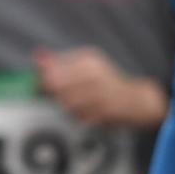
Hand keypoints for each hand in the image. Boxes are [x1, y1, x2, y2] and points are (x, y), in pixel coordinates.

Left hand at [35, 47, 167, 127]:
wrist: (136, 101)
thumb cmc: (108, 84)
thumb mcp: (87, 66)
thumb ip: (61, 62)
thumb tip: (38, 56)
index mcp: (89, 60)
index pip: (54, 69)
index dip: (42, 80)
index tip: (40, 86)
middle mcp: (95, 74)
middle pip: (58, 86)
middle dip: (54, 94)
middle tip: (59, 97)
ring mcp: (100, 93)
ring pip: (66, 103)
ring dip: (68, 106)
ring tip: (78, 105)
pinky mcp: (104, 111)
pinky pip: (79, 116)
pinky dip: (79, 117)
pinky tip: (87, 112)